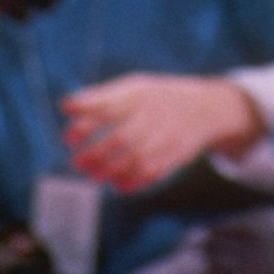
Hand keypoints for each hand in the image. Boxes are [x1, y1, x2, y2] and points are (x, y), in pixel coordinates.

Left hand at [60, 73, 261, 192]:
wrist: (206, 107)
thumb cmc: (156, 98)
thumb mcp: (133, 88)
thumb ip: (101, 97)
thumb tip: (67, 106)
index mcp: (140, 93)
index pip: (109, 107)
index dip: (86, 123)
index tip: (67, 138)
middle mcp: (156, 112)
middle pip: (123, 138)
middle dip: (96, 154)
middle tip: (77, 163)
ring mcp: (170, 134)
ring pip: (137, 158)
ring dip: (112, 171)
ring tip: (94, 177)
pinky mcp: (179, 154)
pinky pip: (155, 171)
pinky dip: (134, 182)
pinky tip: (118, 185)